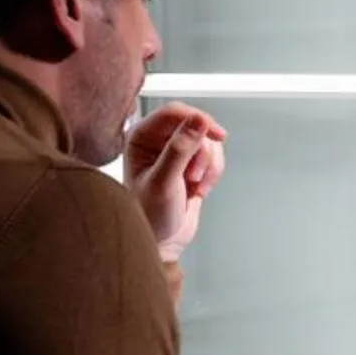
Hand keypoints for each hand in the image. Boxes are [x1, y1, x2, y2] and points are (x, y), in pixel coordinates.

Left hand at [125, 103, 226, 261]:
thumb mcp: (163, 182)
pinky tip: (199, 188)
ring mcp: (176, 151)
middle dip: (202, 152)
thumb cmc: (149, 216)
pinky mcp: (192, 163)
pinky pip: (214, 155)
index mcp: (141, 137)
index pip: (173, 112)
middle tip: (193, 174)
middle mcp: (158, 141)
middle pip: (195, 125)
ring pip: (208, 141)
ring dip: (208, 164)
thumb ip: (180, 149)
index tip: (214, 133)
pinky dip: (213, 172)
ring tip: (194, 184)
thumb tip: (198, 121)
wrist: (162, 241)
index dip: (197, 119)